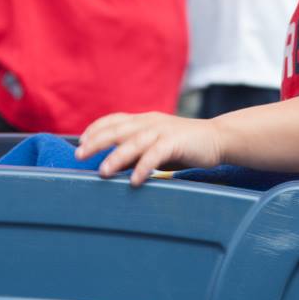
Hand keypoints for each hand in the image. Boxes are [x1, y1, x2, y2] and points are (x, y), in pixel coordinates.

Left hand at [76, 111, 224, 185]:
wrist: (218, 138)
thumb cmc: (185, 144)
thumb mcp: (157, 143)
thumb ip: (138, 149)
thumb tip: (115, 164)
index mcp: (144, 119)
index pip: (114, 120)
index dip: (96, 129)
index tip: (80, 141)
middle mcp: (150, 122)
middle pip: (118, 129)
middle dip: (97, 142)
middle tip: (79, 155)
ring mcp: (163, 130)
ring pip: (134, 141)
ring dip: (117, 157)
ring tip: (103, 172)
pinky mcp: (176, 141)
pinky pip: (156, 154)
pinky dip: (144, 166)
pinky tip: (135, 180)